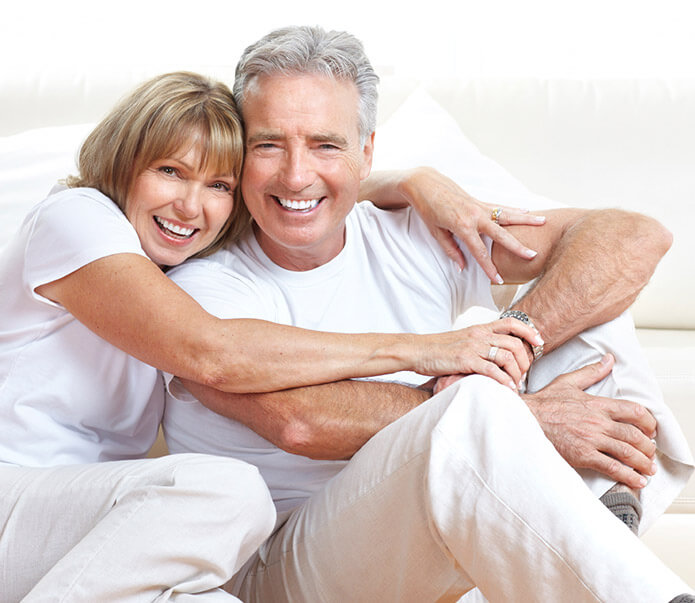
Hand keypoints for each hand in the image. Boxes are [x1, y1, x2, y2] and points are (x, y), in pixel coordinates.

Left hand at [399, 167, 545, 282]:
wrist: (425, 184)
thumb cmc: (428, 210)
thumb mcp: (436, 232)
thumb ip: (451, 250)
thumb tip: (462, 267)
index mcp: (462, 226)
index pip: (479, 252)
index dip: (489, 267)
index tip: (499, 280)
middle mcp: (474, 215)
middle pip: (501, 234)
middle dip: (517, 246)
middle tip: (533, 255)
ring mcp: (479, 206)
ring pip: (506, 215)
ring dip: (525, 220)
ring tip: (543, 222)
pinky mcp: (479, 200)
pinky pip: (500, 207)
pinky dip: (513, 210)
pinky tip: (526, 212)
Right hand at [417, 318, 542, 390]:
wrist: (417, 350)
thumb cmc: (438, 349)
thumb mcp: (462, 339)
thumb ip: (479, 343)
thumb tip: (496, 352)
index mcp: (479, 328)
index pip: (511, 322)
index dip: (529, 330)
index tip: (539, 342)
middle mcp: (479, 335)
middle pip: (515, 343)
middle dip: (526, 361)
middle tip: (525, 374)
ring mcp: (473, 347)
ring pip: (507, 357)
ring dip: (516, 374)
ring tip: (516, 385)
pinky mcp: (465, 360)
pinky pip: (492, 370)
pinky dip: (503, 381)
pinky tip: (507, 389)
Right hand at [522, 353, 657, 488]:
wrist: (524, 419)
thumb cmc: (544, 404)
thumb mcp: (568, 382)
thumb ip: (591, 372)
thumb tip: (609, 360)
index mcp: (597, 404)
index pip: (634, 410)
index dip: (648, 422)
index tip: (650, 429)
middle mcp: (598, 421)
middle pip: (635, 435)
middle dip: (648, 446)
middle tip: (650, 452)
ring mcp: (591, 439)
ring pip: (627, 452)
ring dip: (643, 462)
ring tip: (648, 469)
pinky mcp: (583, 455)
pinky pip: (613, 467)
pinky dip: (629, 476)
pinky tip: (636, 480)